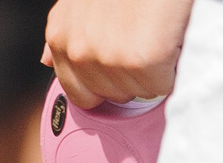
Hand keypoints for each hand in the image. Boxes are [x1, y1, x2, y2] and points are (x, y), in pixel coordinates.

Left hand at [43, 0, 193, 107]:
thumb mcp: (81, 0)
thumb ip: (67, 30)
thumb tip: (48, 59)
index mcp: (60, 36)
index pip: (81, 94)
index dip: (110, 79)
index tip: (127, 58)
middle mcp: (77, 50)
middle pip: (114, 94)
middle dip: (133, 72)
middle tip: (146, 35)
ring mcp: (108, 57)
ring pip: (140, 90)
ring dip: (155, 68)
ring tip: (157, 31)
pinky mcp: (141, 58)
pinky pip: (163, 84)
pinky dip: (174, 65)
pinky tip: (170, 36)